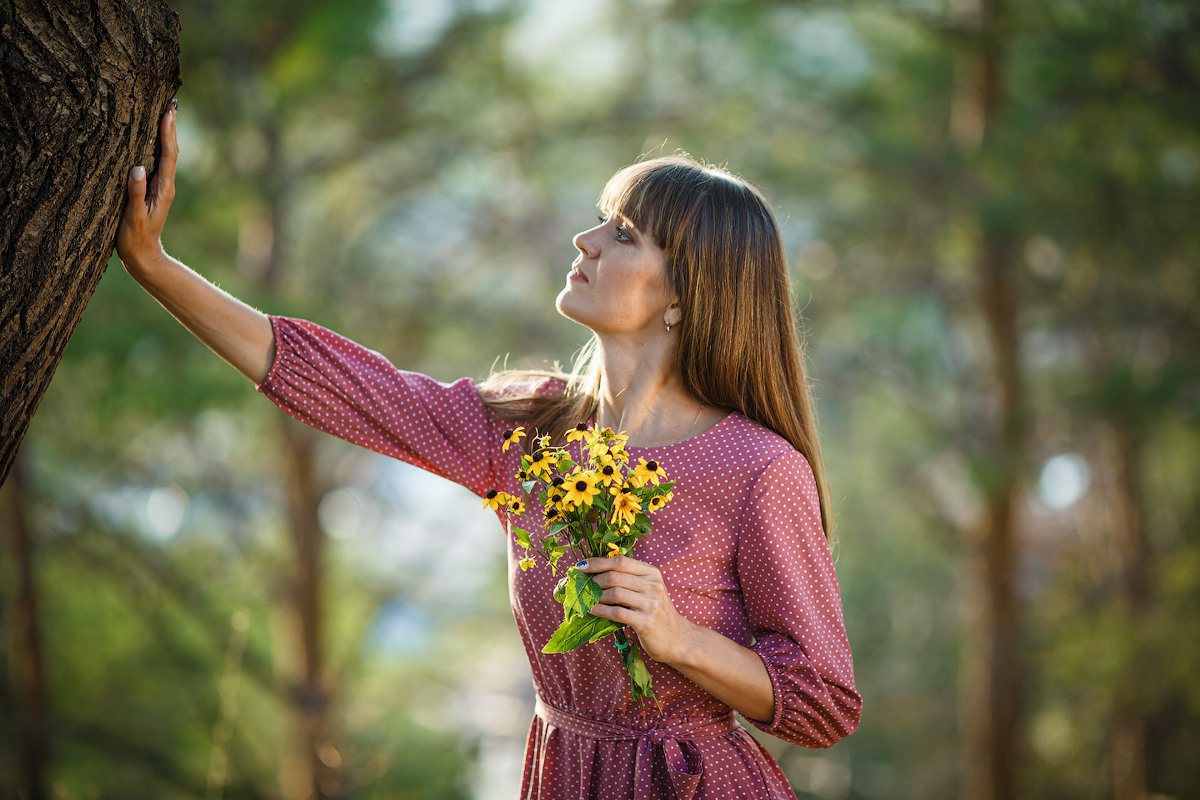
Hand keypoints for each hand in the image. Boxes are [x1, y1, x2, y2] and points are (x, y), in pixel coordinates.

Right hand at [116, 100, 177, 273]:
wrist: (143, 256)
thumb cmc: (136, 238)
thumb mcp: (133, 216)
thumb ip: (135, 193)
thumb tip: (137, 168)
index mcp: (163, 188)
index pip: (168, 154)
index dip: (168, 132)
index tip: (169, 111)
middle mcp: (165, 185)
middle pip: (171, 150)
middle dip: (170, 126)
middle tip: (171, 102)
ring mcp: (160, 187)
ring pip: (165, 155)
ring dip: (166, 134)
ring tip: (165, 112)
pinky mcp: (153, 190)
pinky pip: (157, 162)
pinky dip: (157, 146)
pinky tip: (151, 138)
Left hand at [578, 555, 696, 665]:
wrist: (677, 638)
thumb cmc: (656, 612)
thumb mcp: (648, 589)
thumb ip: (629, 579)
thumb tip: (595, 572)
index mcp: (652, 573)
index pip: (621, 561)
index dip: (598, 562)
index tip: (581, 566)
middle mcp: (653, 585)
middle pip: (615, 576)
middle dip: (593, 581)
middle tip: (580, 587)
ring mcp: (651, 603)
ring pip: (614, 593)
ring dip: (594, 596)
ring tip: (584, 599)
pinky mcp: (646, 622)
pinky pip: (616, 613)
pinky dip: (599, 611)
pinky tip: (590, 610)